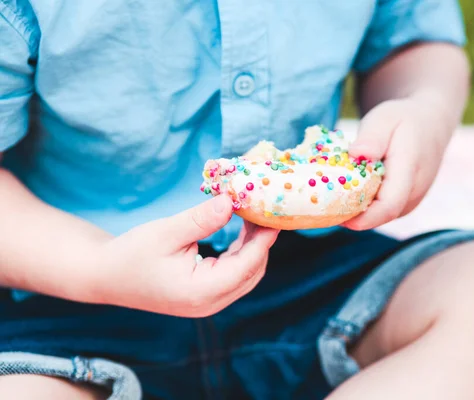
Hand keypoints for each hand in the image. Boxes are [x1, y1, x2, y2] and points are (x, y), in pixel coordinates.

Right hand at [93, 195, 278, 316]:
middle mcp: (210, 303)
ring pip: (247, 274)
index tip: (274, 212)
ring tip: (254, 214)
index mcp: (202, 291)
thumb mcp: (166, 232)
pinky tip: (242, 229)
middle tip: (265, 208)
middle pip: (252, 271)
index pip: (247, 264)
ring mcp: (209, 303)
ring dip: (253, 246)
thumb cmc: (131, 254)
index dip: (264, 237)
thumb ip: (201, 219)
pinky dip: (242, 253)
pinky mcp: (206, 297)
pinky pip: (235, 275)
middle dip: (262, 240)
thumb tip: (232, 200)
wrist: (106, 277)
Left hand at [343, 96, 456, 230]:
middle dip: (351, 215)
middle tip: (321, 205)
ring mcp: (411, 201)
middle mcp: (414, 193)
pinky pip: (381, 211)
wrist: (430, 124)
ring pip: (380, 216)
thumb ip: (373, 137)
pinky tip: (346, 193)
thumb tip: (358, 153)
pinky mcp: (404, 204)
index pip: (388, 206)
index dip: (361, 217)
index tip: (336, 216)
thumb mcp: (385, 118)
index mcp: (410, 171)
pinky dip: (363, 205)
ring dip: (356, 210)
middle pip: (380, 215)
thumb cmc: (403, 119)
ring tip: (331, 196)